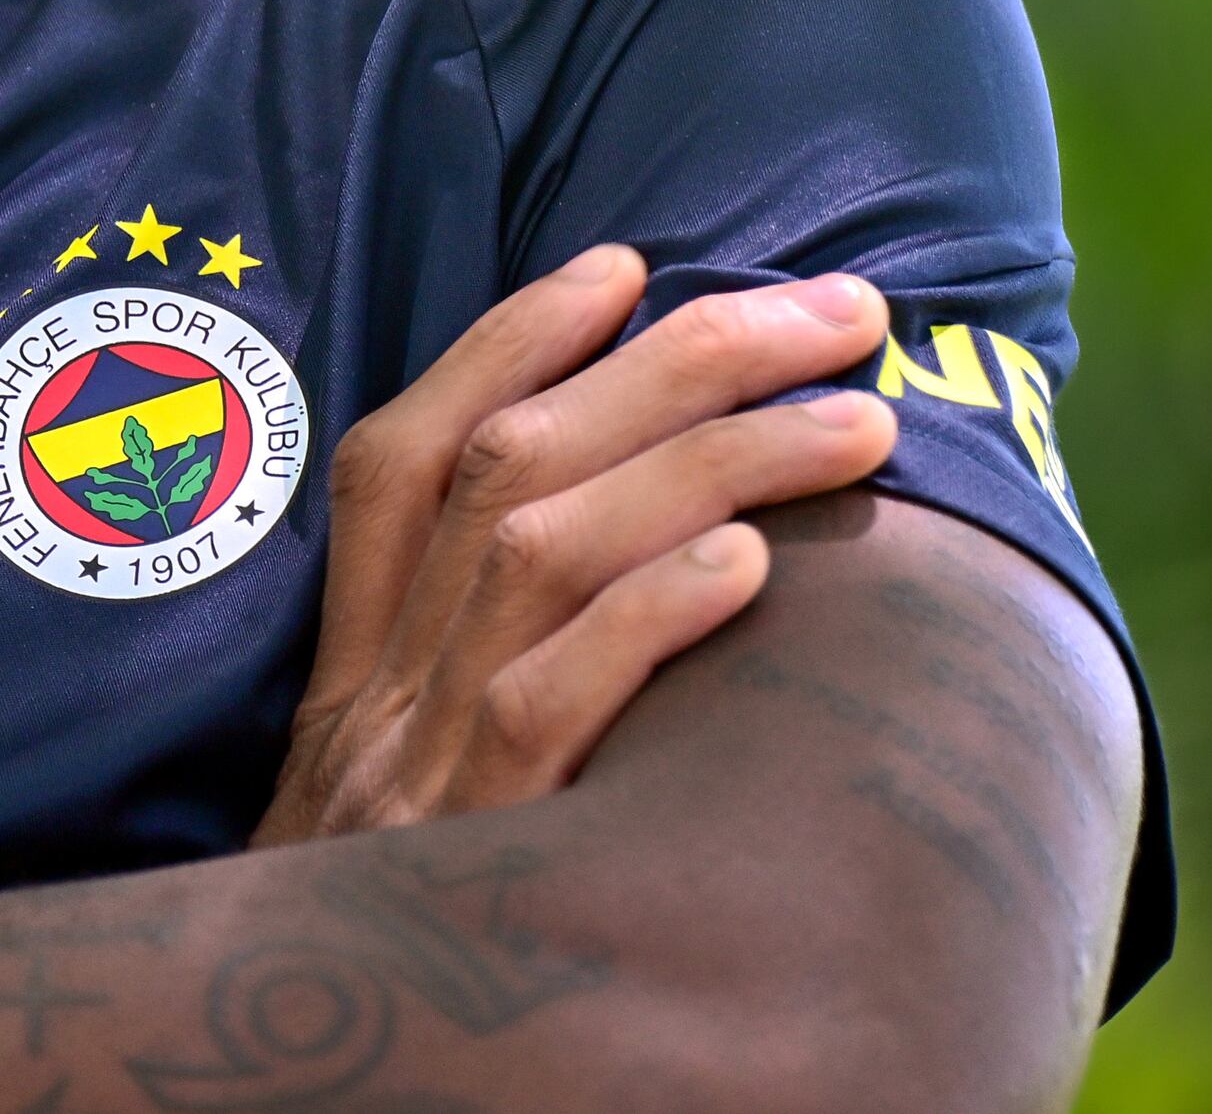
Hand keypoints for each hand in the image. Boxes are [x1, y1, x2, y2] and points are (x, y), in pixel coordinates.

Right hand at [252, 246, 895, 843]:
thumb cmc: (406, 942)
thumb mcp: (402, 818)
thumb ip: (477, 707)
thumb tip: (653, 583)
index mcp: (350, 676)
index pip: (401, 462)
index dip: (505, 348)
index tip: (626, 268)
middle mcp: (373, 698)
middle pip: (506, 468)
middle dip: (678, 362)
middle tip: (838, 310)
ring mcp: (416, 769)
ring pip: (543, 552)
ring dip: (713, 460)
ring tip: (860, 424)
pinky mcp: (475, 853)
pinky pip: (548, 701)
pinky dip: (647, 612)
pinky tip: (751, 563)